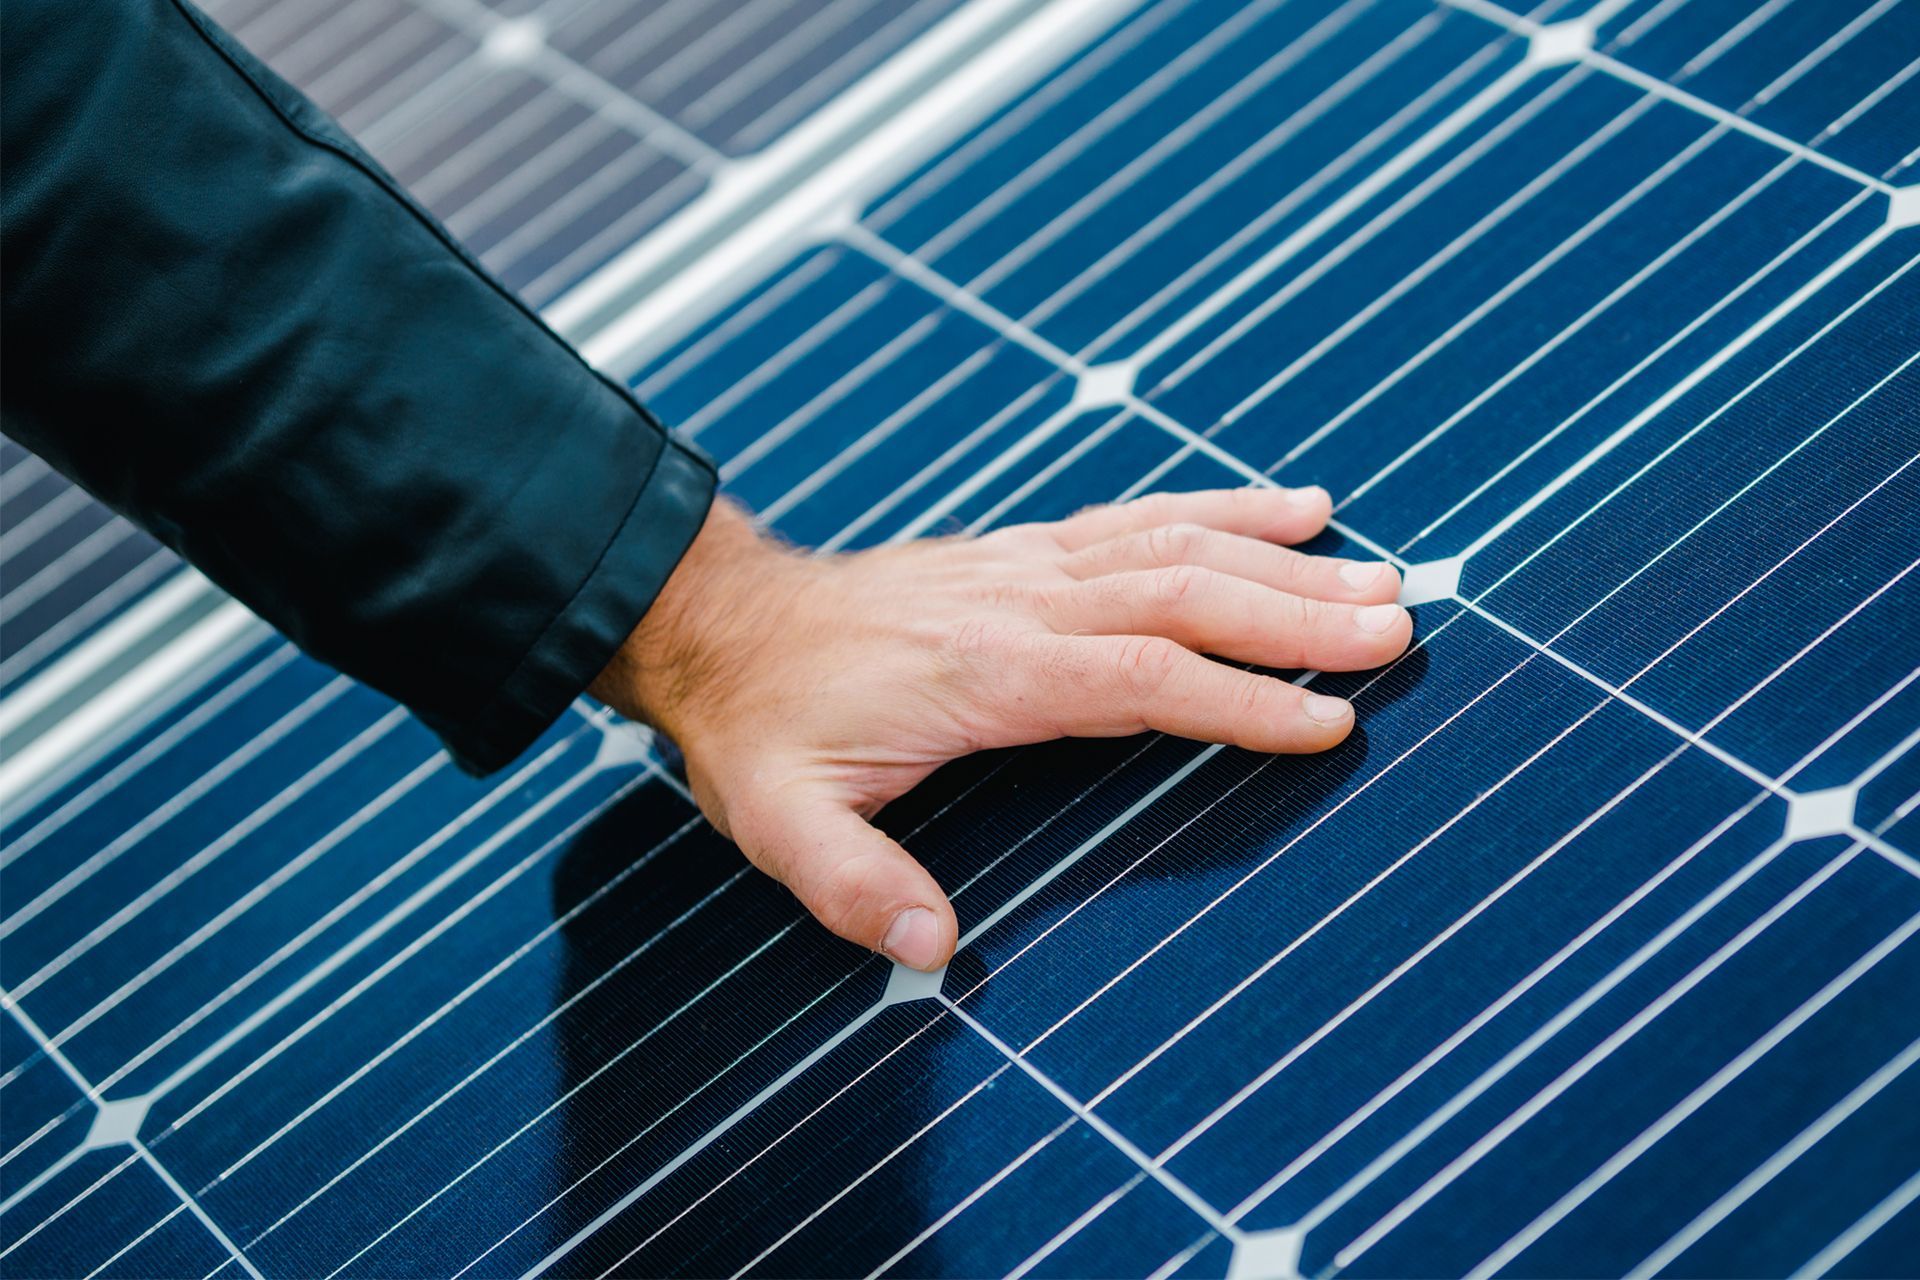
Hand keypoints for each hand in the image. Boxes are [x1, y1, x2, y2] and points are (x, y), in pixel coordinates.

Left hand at [589, 489, 1410, 971]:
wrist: (724, 623)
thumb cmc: (762, 727)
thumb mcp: (780, 821)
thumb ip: (853, 883)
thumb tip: (932, 952)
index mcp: (986, 670)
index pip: (1141, 681)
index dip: (1240, 702)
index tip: (1331, 726)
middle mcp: (1023, 601)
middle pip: (1185, 596)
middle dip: (1298, 616)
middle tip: (1400, 632)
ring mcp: (1030, 565)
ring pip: (1179, 546)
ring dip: (1283, 560)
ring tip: (1383, 575)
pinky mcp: (1028, 552)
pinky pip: (1142, 518)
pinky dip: (1224, 508)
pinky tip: (1294, 505)